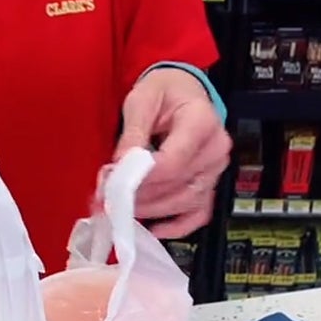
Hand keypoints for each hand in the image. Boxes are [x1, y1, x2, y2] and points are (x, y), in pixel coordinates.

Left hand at [112, 68, 229, 237]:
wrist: (183, 91)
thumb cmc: (162, 91)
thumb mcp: (141, 101)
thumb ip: (132, 133)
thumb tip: (119, 167)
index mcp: (202, 123)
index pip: (173, 163)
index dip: (141, 180)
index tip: (110, 183)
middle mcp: (215, 149)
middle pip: (177, 186)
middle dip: (138, 197)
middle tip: (104, 200)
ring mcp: (216, 169)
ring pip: (185, 202)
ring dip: (149, 212)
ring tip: (117, 210)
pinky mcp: (210, 183)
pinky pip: (199, 213)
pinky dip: (177, 226)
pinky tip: (151, 229)